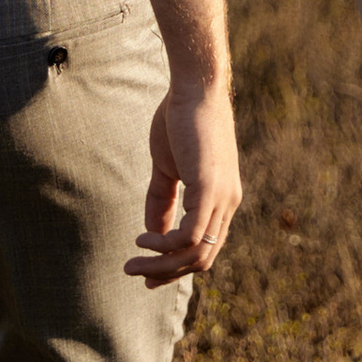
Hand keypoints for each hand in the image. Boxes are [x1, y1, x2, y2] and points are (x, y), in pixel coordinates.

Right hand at [126, 78, 240, 286]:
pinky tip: (143, 239)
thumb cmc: (181, 121)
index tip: (148, 273)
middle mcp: (228, 203)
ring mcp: (222, 197)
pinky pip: (190, 234)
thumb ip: (163, 201)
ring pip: (196, 252)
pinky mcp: (209, 188)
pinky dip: (165, 244)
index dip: (177, 266)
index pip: (206, 248)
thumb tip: (153, 234)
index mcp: (222, 199)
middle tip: (136, 273)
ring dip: (162, 265)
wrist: (195, 88)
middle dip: (167, 273)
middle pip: (203, 259)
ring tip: (133, 263)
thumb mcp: (169, 169)